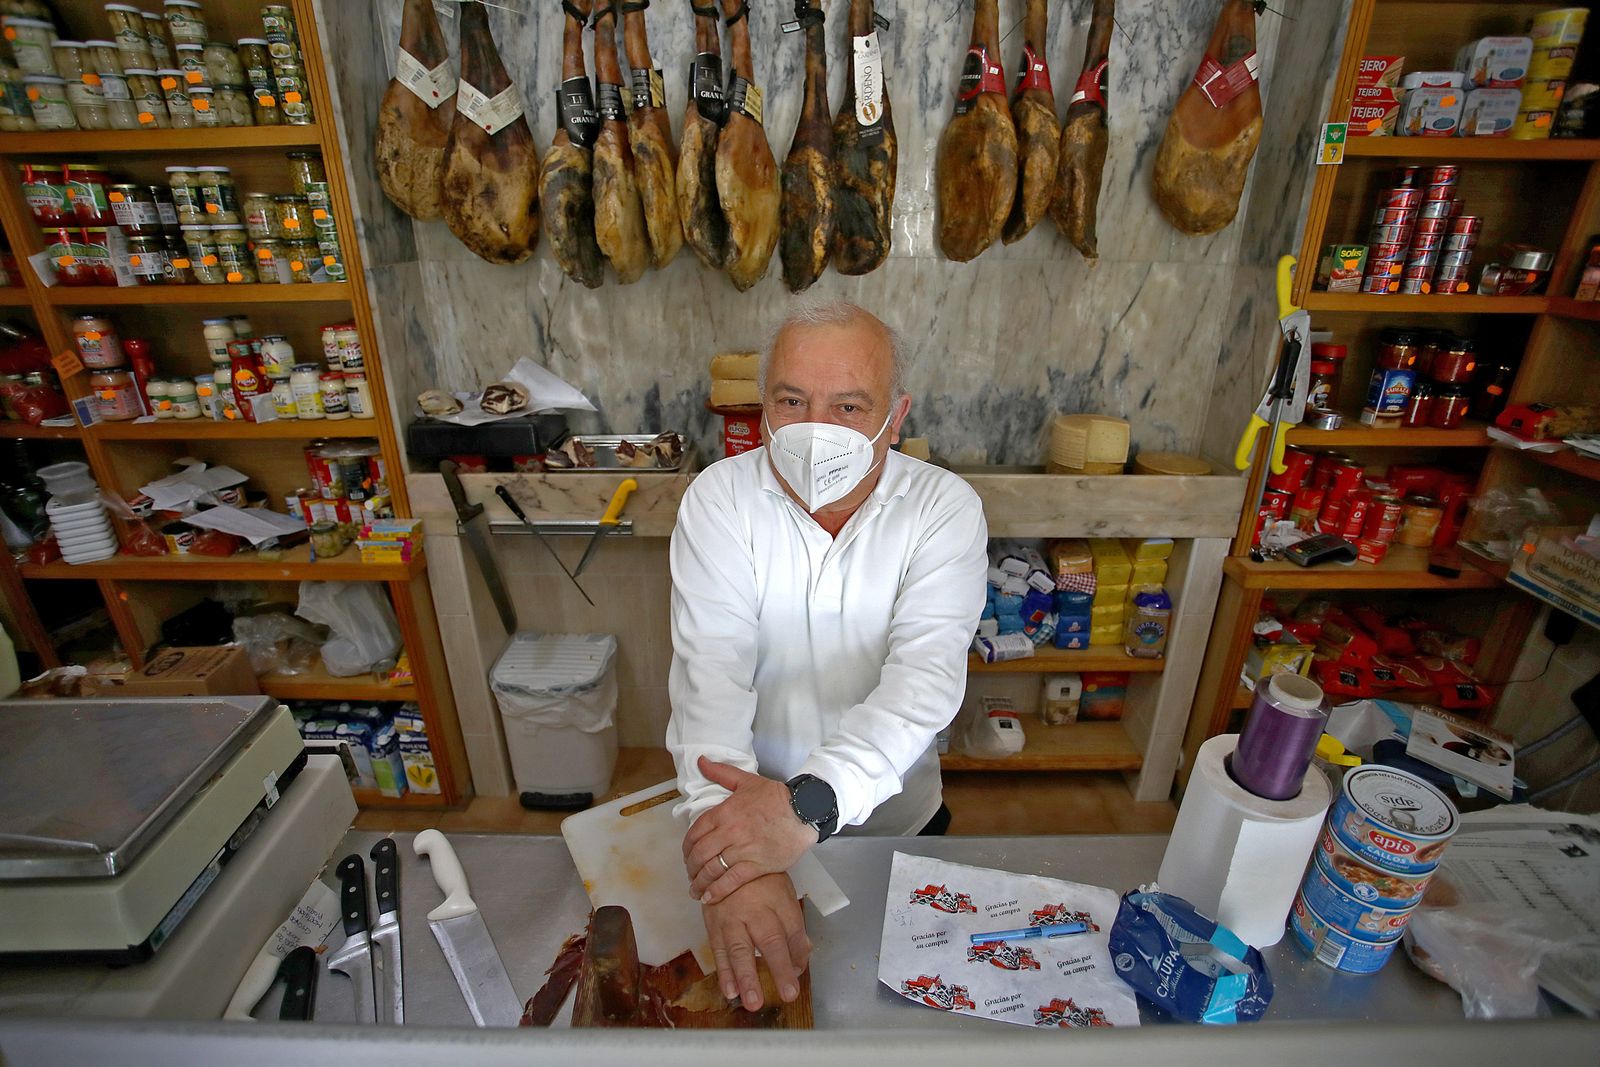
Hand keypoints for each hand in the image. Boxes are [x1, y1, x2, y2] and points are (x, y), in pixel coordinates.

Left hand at [683, 756, 815, 903]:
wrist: (805, 811)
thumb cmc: (777, 797)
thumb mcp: (747, 780)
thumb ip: (721, 772)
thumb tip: (701, 761)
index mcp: (725, 812)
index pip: (695, 833)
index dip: (687, 847)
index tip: (687, 855)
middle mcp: (730, 832)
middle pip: (700, 854)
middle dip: (691, 867)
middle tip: (691, 874)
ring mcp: (742, 850)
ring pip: (712, 870)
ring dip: (700, 882)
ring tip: (696, 890)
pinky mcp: (757, 866)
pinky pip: (731, 881)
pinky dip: (717, 891)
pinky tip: (709, 898)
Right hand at [702, 872, 809, 1010]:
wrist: (723, 860)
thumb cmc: (759, 881)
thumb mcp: (783, 895)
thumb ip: (793, 929)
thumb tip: (801, 961)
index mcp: (777, 900)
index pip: (793, 930)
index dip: (800, 954)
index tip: (801, 975)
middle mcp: (756, 909)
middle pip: (770, 940)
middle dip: (779, 969)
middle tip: (788, 993)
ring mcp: (732, 917)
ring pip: (740, 949)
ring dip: (746, 977)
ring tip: (752, 1001)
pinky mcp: (713, 924)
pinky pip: (718, 950)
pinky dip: (724, 972)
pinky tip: (730, 990)